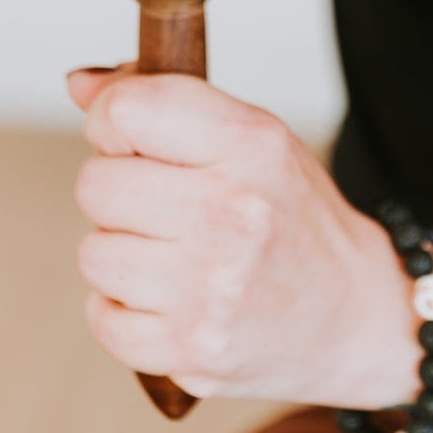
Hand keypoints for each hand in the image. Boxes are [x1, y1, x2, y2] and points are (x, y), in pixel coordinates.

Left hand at [66, 63, 412, 407]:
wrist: (353, 314)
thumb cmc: (292, 215)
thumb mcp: (253, 137)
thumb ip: (168, 104)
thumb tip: (79, 84)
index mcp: (250, 145)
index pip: (128, 110)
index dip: (111, 121)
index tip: (133, 139)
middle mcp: (232, 213)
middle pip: (96, 184)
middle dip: (116, 191)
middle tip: (160, 204)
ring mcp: (211, 288)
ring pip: (94, 253)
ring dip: (120, 254)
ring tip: (170, 254)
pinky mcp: (194, 348)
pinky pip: (104, 320)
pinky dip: (123, 312)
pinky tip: (165, 299)